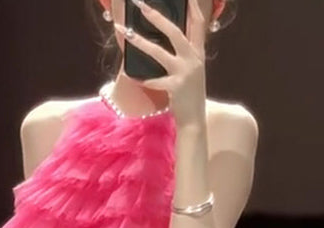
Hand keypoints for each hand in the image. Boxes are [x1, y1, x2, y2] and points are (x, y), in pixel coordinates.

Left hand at [115, 0, 208, 128]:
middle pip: (175, 32)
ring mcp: (185, 73)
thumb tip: (166, 39)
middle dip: (156, 17)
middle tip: (140, 5)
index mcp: (198, 53)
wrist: (195, 120)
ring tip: (125, 31)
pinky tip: (130, 75)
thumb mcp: (192, 71)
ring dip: (140, 41)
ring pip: (159, 53)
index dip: (193, 8)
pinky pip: (154, 80)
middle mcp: (193, 60)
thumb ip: (185, 54)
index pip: (198, 24)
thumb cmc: (189, 95)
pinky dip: (141, 78)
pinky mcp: (175, 87)